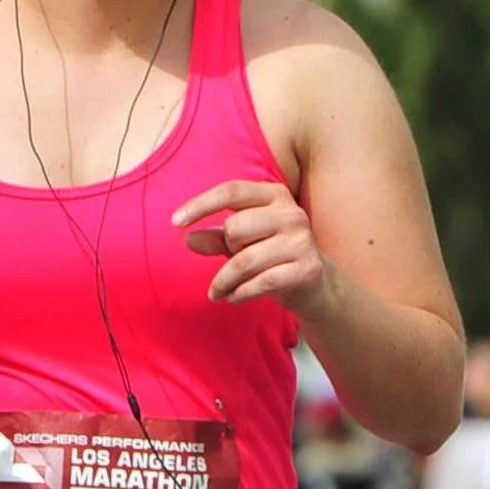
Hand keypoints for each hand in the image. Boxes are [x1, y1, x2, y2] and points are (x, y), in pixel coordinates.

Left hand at [174, 177, 328, 311]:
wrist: (314, 283)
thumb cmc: (271, 255)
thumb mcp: (241, 242)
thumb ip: (216, 237)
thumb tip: (189, 239)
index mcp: (275, 195)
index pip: (231, 191)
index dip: (201, 204)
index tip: (175, 222)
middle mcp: (291, 213)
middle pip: (236, 228)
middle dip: (225, 249)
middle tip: (229, 261)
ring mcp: (302, 241)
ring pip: (245, 260)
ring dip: (223, 281)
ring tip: (216, 292)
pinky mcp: (307, 269)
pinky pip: (261, 282)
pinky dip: (240, 293)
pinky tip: (233, 297)